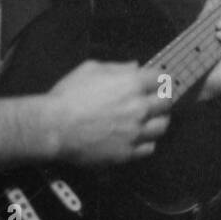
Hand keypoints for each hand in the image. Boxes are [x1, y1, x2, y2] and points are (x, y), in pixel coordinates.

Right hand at [45, 60, 169, 163]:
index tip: (156, 82)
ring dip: (158, 120)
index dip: (158, 79)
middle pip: (166, 102)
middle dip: (161, 99)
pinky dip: (147, 141)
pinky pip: (149, 147)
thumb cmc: (68, 96)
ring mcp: (134, 132)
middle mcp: (138, 107)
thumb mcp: (91, 69)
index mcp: (132, 84)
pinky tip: (138, 137)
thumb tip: (134, 66)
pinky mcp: (127, 152)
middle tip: (155, 100)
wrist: (54, 127)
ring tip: (150, 119)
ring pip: (162, 126)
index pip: (161, 78)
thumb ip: (117, 67)